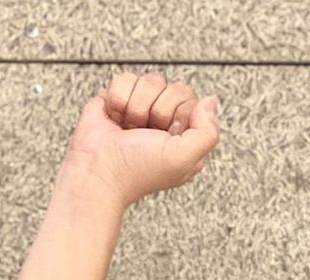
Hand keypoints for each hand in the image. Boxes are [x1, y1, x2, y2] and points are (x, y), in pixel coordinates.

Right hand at [60, 72, 220, 209]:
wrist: (98, 169)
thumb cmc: (138, 170)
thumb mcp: (185, 159)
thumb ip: (208, 133)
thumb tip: (211, 102)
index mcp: (187, 137)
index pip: (194, 101)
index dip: (179, 114)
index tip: (169, 133)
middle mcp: (167, 121)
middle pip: (174, 88)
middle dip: (157, 110)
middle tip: (147, 133)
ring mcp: (144, 108)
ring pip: (150, 81)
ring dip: (136, 107)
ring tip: (131, 128)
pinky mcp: (120, 98)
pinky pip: (125, 79)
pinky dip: (118, 99)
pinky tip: (117, 119)